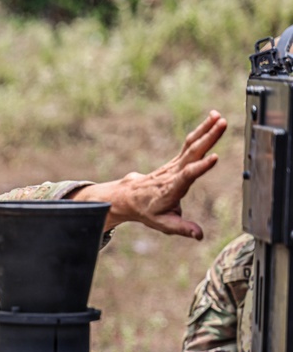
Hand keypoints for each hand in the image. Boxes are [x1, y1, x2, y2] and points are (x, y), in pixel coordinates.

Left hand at [71, 110, 227, 238]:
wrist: (129, 197)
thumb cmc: (147, 212)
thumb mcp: (162, 224)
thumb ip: (181, 228)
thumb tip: (199, 235)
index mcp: (171, 189)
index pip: (186, 176)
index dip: (199, 168)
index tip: (213, 157)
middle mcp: (173, 173)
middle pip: (191, 154)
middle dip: (208, 139)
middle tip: (222, 124)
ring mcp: (174, 164)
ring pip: (191, 145)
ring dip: (206, 130)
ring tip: (220, 116)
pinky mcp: (177, 160)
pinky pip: (190, 143)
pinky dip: (202, 131)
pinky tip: (213, 119)